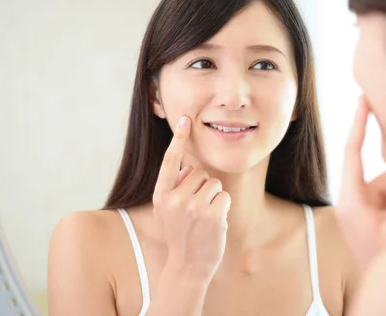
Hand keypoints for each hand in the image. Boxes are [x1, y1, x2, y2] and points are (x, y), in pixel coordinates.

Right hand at [152, 116, 229, 278]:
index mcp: (161, 196)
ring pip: (214, 184)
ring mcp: (193, 207)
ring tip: (204, 218)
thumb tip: (190, 168)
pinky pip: (224, 196)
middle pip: (200, 173)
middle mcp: (175, 199)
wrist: (188, 267)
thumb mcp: (167, 211)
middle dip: (202, 187)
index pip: (170, 161)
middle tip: (196, 211)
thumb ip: (175, 188)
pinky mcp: (212, 214)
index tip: (184, 119)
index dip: (178, 138)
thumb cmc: (180, 235)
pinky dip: (223, 207)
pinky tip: (214, 223)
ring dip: (213, 198)